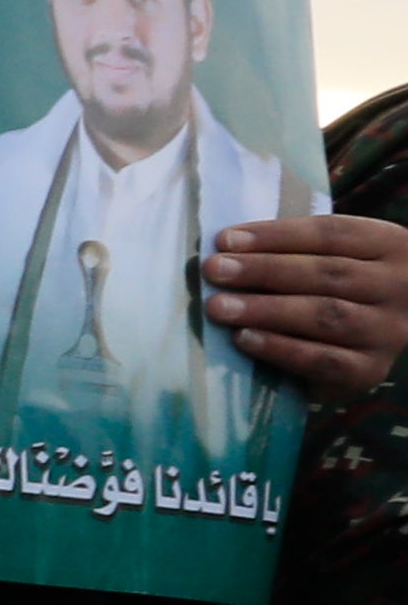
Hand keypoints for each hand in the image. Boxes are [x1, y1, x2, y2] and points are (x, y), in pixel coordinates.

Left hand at [207, 209, 407, 401]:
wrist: (372, 337)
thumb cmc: (337, 286)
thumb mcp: (332, 256)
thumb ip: (293, 249)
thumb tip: (224, 248)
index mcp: (390, 244)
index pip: (331, 234)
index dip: (276, 236)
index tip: (224, 240)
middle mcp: (398, 286)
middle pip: (327, 273)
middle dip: (264, 271)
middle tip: (214, 271)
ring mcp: (389, 331)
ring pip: (326, 315)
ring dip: (266, 310)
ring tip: (218, 306)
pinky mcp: (371, 370)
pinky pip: (324, 360)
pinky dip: (281, 348)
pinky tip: (244, 339)